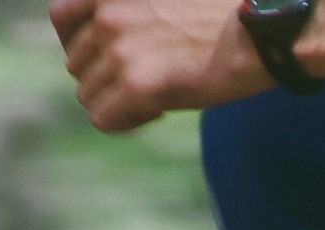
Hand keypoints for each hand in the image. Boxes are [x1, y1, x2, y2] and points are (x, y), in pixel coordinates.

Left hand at [52, 0, 267, 133]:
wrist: (264, 31)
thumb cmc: (228, 12)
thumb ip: (135, 10)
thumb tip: (117, 46)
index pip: (60, 17)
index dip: (79, 44)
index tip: (108, 58)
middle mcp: (107, 16)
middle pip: (77, 65)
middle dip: (108, 79)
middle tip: (150, 82)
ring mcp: (119, 51)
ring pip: (89, 96)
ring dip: (120, 103)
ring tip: (158, 97)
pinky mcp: (138, 85)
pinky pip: (105, 120)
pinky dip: (128, 122)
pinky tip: (158, 112)